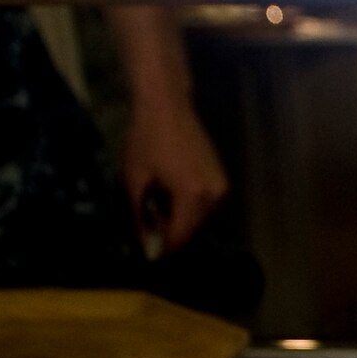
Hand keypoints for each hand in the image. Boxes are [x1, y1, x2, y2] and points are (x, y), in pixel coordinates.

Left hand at [124, 92, 227, 254]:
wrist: (167, 105)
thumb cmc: (147, 138)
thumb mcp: (136, 178)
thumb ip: (140, 215)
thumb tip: (144, 243)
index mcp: (192, 196)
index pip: (181, 235)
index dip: (165, 246)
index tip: (150, 252)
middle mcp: (213, 195)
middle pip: (193, 228)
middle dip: (172, 231)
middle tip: (149, 226)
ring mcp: (220, 186)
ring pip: (199, 216)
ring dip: (180, 217)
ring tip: (158, 205)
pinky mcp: (220, 178)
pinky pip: (205, 203)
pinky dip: (189, 204)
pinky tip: (171, 193)